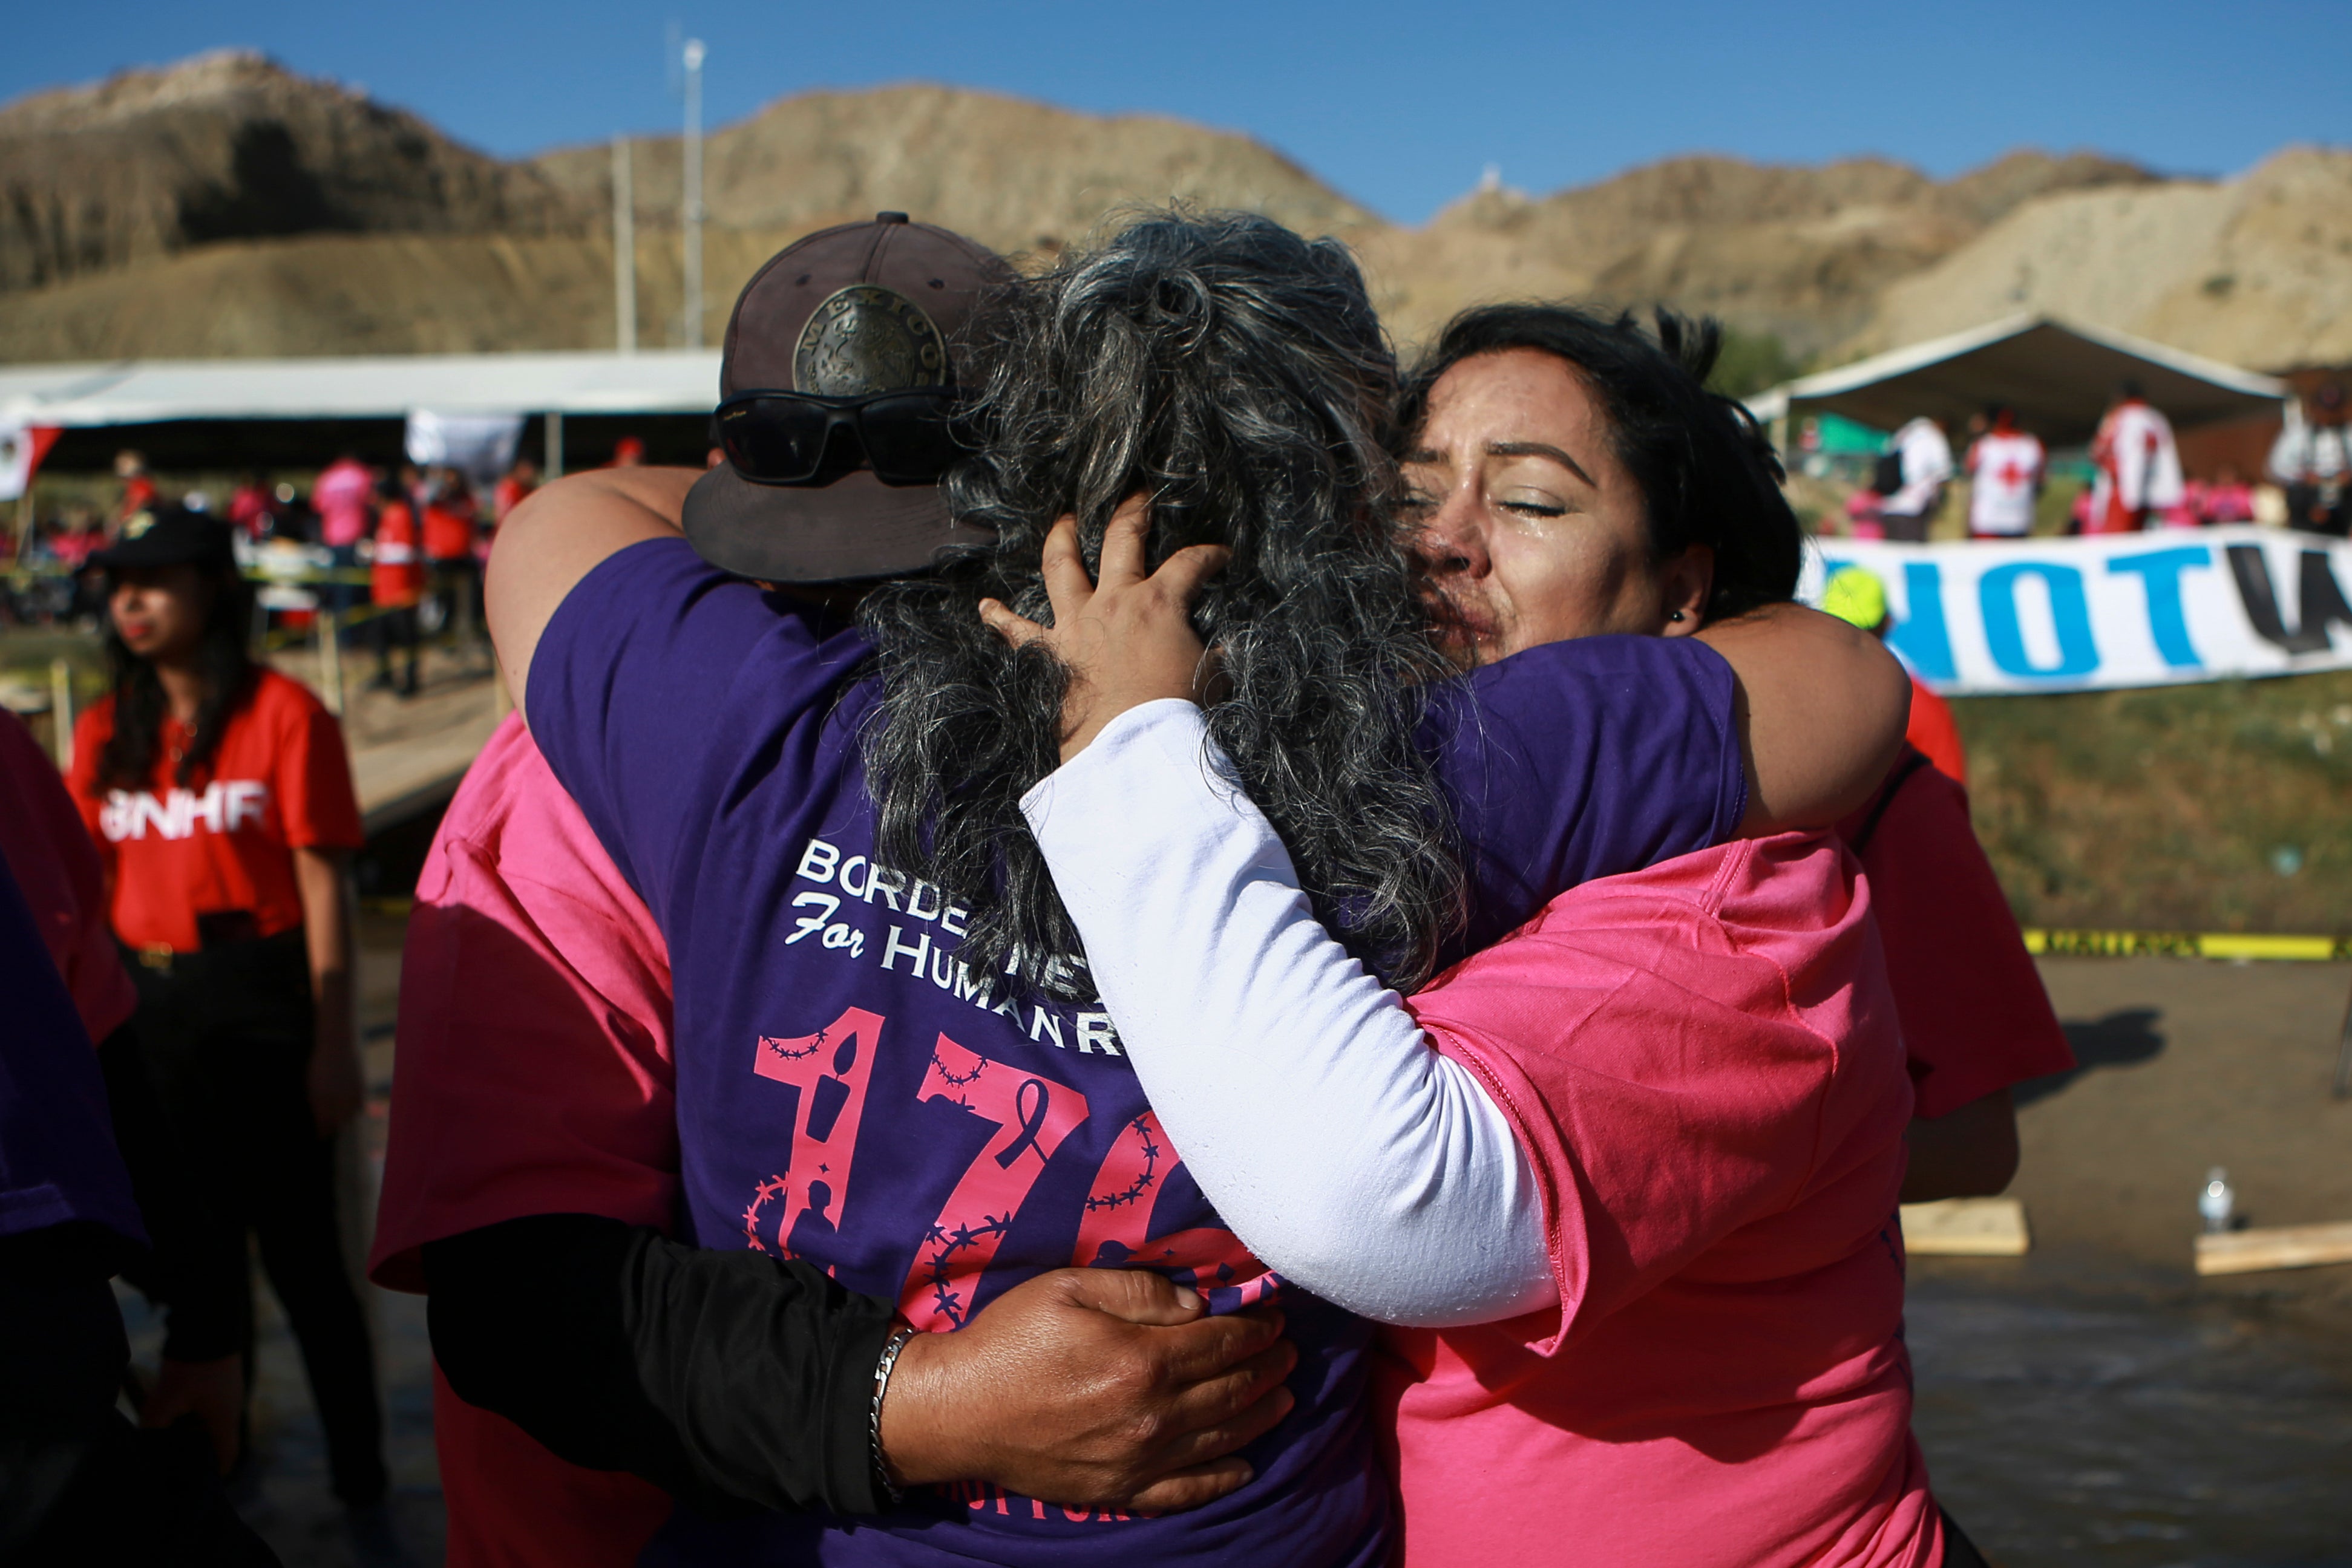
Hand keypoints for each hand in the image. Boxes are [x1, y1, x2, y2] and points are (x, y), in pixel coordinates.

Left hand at [141, 1354, 244, 1474]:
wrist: (208, 1324)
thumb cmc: (193, 1366)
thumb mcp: (166, 1399)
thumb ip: (153, 1425)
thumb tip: (143, 1439)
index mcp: (225, 1419)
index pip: (226, 1456)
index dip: (215, 1472)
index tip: (199, 1483)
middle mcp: (230, 1407)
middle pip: (215, 1439)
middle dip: (194, 1450)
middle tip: (170, 1458)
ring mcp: (227, 1391)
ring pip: (208, 1420)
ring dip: (189, 1428)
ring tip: (164, 1432)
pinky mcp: (219, 1378)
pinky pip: (206, 1403)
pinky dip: (190, 1411)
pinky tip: (169, 1407)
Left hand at [306, 1029, 363, 1135]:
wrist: (336, 1045)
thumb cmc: (318, 1064)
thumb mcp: (311, 1085)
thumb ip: (316, 1103)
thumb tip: (319, 1118)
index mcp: (322, 1099)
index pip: (324, 1124)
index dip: (322, 1132)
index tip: (319, 1137)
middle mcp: (337, 1099)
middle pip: (338, 1123)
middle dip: (333, 1127)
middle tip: (328, 1129)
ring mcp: (350, 1094)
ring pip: (350, 1116)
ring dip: (344, 1119)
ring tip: (339, 1119)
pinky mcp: (360, 1088)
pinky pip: (359, 1106)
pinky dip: (354, 1109)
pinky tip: (349, 1108)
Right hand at [878, 1267, 1295, 1514]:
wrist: (956, 1411)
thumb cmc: (1009, 1339)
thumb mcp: (1068, 1287)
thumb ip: (1139, 1290)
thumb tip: (1198, 1304)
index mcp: (1141, 1359)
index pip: (1221, 1342)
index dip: (1255, 1328)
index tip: (1276, 1319)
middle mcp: (1150, 1415)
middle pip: (1230, 1390)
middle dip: (1267, 1368)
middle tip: (1289, 1353)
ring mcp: (1137, 1459)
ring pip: (1219, 1438)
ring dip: (1259, 1416)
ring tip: (1284, 1397)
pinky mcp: (1118, 1490)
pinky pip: (1185, 1490)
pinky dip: (1221, 1479)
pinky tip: (1245, 1466)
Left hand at [980, 496, 1230, 763]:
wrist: (1130, 747)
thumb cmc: (1175, 712)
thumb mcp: (1211, 679)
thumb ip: (1216, 657)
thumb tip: (1222, 650)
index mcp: (1160, 602)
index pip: (1191, 563)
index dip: (1210, 555)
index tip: (1222, 555)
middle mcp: (1115, 601)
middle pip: (1122, 539)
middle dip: (1133, 511)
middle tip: (1138, 495)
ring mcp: (1077, 624)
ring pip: (1062, 566)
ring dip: (1062, 538)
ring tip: (1065, 520)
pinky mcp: (1049, 654)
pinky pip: (1016, 632)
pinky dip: (999, 617)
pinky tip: (985, 605)